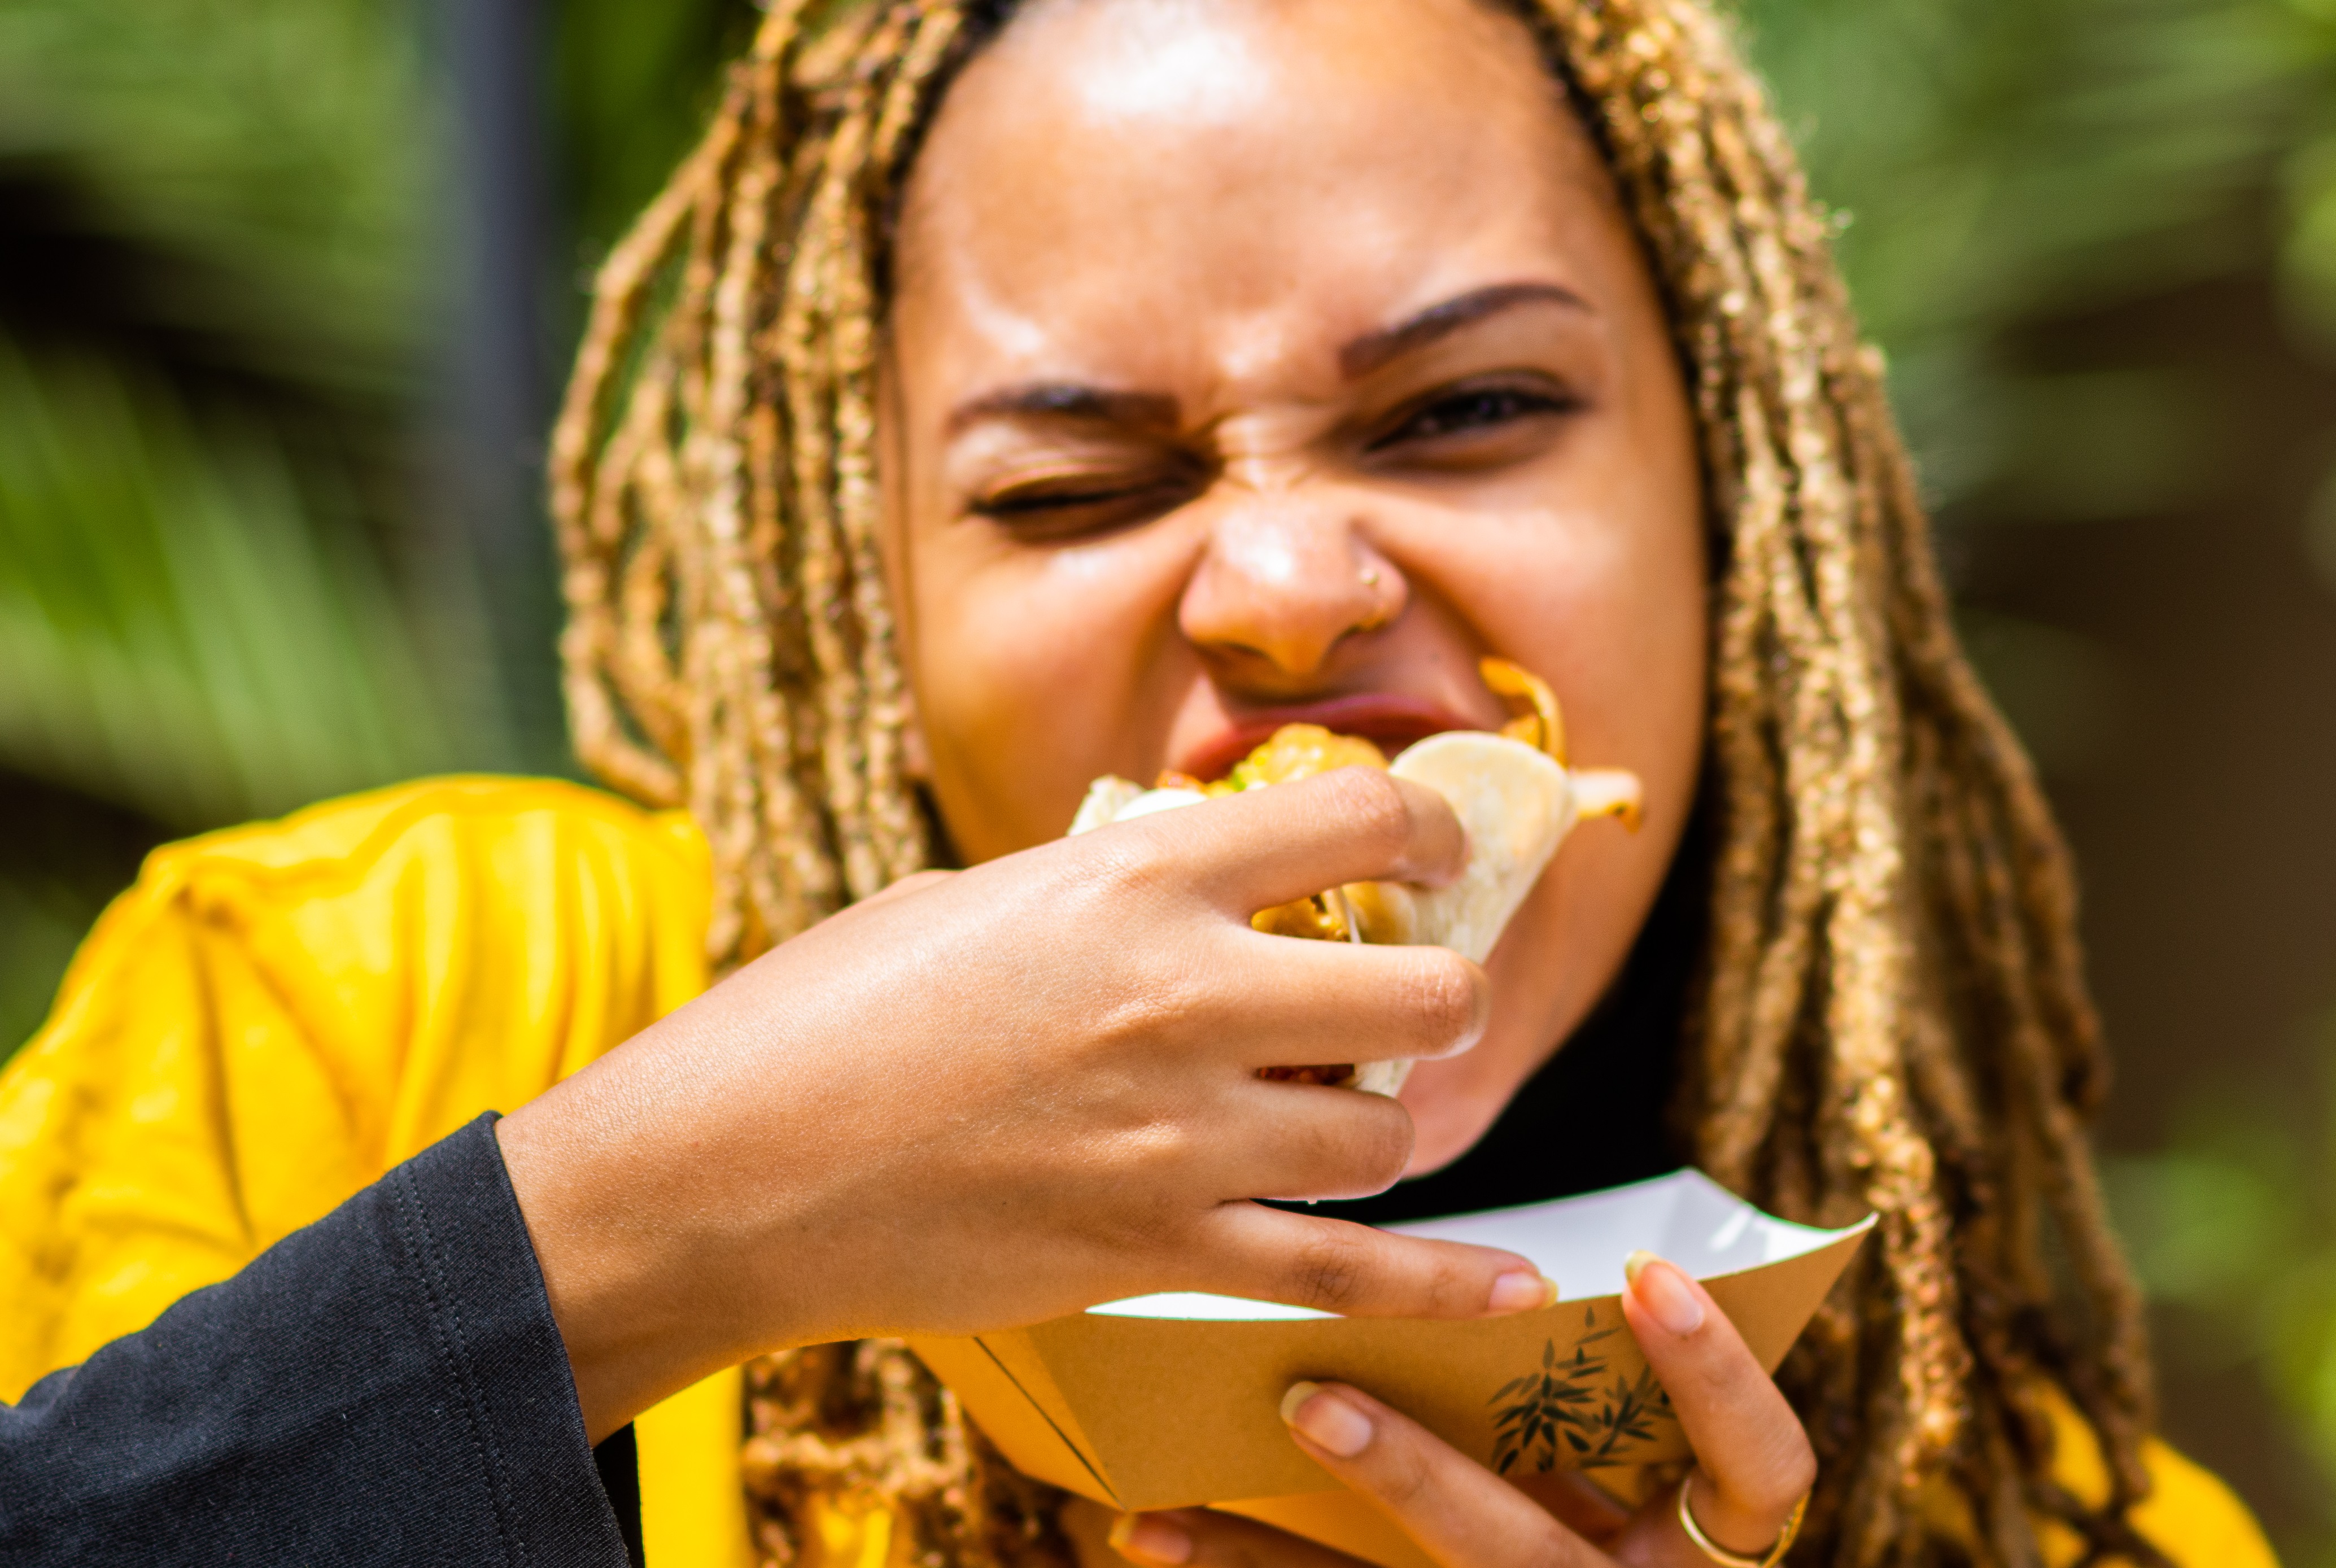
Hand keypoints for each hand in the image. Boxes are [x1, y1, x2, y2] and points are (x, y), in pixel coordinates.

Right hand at [495, 768, 1554, 1440]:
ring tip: (1340, 1119)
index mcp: (1136, 877)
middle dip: (1442, 994)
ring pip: (1387, 1137)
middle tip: (1411, 1001)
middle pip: (1425, 994)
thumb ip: (1107, 892)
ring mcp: (1179, 1137)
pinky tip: (1514, 1290)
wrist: (725, 1170)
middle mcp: (1185, 997)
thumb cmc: (826, 1013)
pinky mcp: (1155, 1253)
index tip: (1435, 853)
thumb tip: (1196, 891)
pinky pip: (1348, 1275)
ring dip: (1385, 1126)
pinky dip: (1444, 1286)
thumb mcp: (975, 899)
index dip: (1429, 830)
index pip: (1358, 821)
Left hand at [1085, 1255, 1814, 1567]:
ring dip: (1279, 1552)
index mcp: (1697, 1537)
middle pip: (1534, 1563)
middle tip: (1316, 1399)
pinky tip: (1151, 1533)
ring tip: (1173, 1503)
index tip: (1645, 1272)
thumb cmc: (1593, 1480)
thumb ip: (1581, 1382)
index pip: (1765, 1473)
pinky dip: (1237, 1567)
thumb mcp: (1613, 1444)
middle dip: (1421, 1484)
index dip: (1718, 1380)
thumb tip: (1507, 1259)